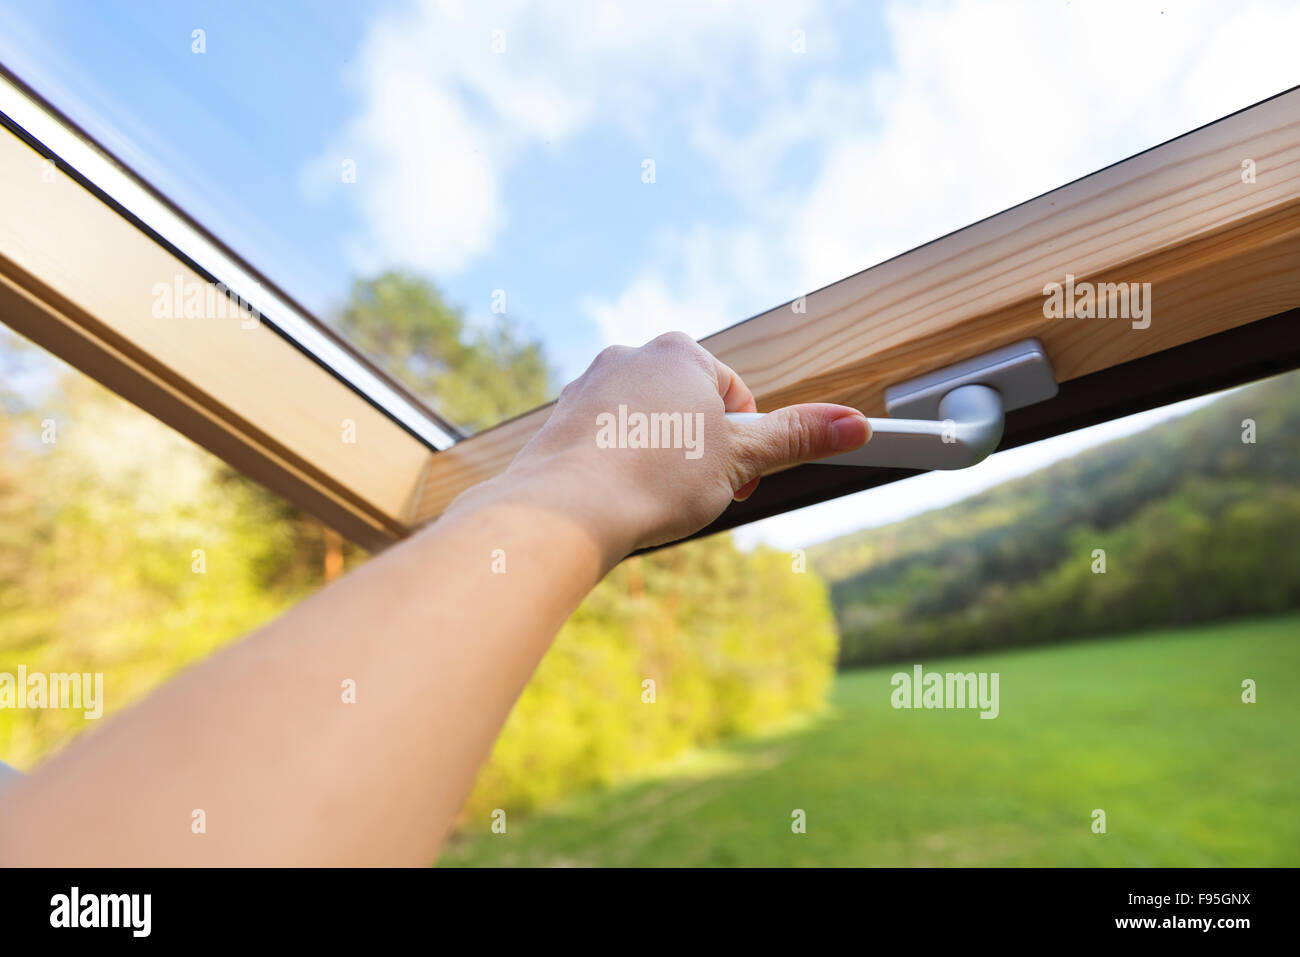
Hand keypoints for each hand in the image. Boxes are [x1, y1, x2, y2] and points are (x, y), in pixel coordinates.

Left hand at [478, 331, 869, 557]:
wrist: (564, 510)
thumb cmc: (655, 477)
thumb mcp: (740, 458)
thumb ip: (797, 437)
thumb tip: (854, 425)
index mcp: (679, 352)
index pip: (735, 396)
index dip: (747, 446)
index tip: (739, 485)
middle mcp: (630, 356)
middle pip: (690, 408)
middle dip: (702, 452)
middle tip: (698, 493)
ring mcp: (589, 387)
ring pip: (647, 425)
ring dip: (661, 460)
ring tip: (654, 499)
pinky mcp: (562, 421)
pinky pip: (607, 442)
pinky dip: (620, 468)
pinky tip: (618, 499)